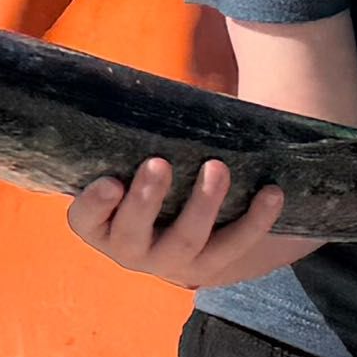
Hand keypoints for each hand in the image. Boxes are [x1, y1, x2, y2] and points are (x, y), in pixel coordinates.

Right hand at [66, 155, 311, 289]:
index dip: (96, 204)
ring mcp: (172, 263)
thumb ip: (130, 136)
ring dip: (202, 205)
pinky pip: (234, 246)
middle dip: (146, 200)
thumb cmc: (148, 174)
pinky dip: (255, 220)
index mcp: (99, 224)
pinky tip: (271, 193)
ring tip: (216, 168)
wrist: (181, 222)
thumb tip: (143, 90)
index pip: (86, 219)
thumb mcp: (129, 157)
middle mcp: (130, 250)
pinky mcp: (212, 267)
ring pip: (187, 241)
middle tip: (159, 164)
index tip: (110, 182)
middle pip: (133, 234)